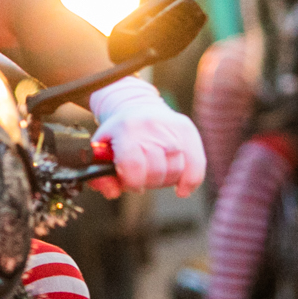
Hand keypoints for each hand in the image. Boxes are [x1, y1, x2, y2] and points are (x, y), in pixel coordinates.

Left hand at [89, 78, 204, 199]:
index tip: (131, 183)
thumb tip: (113, 193)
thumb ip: (100, 177)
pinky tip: (181, 188)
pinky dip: (190, 181)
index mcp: (126, 130)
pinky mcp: (187, 130)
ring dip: (166, 181)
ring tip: (157, 173)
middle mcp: (151, 127)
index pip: (134, 166)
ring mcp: (172, 128)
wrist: (136, 105)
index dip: (133, 182)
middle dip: (149, 183)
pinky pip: (197, 164)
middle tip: (143, 177)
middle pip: (157, 171)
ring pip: (176, 170)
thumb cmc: (118, 135)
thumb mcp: (101, 151)